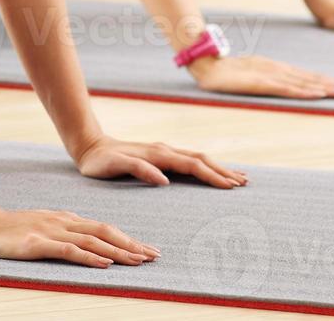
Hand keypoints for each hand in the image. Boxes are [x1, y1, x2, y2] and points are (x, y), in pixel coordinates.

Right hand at [0, 205, 159, 267]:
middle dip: (131, 244)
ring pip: (93, 241)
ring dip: (118, 252)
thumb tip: (89, 244)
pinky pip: (69, 250)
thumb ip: (65, 232)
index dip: (127, 238)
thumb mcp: (43, 226)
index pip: (104, 228)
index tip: (147, 249)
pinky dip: (90, 258)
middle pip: (105, 232)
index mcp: (66, 218)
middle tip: (154, 256)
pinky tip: (104, 264)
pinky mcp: (38, 243)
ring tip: (138, 261)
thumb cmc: (10, 229)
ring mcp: (51, 231)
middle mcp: (64, 222)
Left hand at [74, 134, 249, 188]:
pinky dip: (205, 166)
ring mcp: (164, 152)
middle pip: (201, 159)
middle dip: (223, 170)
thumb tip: (165, 180)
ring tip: (237, 177)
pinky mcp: (160, 156)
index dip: (212, 175)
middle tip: (244, 183)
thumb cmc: (100, 162)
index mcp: (158, 155)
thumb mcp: (115, 166)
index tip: (230, 185)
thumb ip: (139, 170)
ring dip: (217, 167)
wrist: (90, 147)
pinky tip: (210, 171)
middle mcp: (165, 151)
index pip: (192, 166)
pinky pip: (188, 160)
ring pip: (197, 158)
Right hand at [187, 55, 333, 100]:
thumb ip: (267, 81)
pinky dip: (305, 92)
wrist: (207, 64)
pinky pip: (287, 89)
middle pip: (313, 79)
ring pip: (305, 84)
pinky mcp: (262, 83)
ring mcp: (271, 76)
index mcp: (279, 70)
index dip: (330, 81)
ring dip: (327, 88)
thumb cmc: (227, 72)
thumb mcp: (253, 76)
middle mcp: (279, 71)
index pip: (310, 78)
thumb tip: (283, 87)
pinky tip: (318, 94)